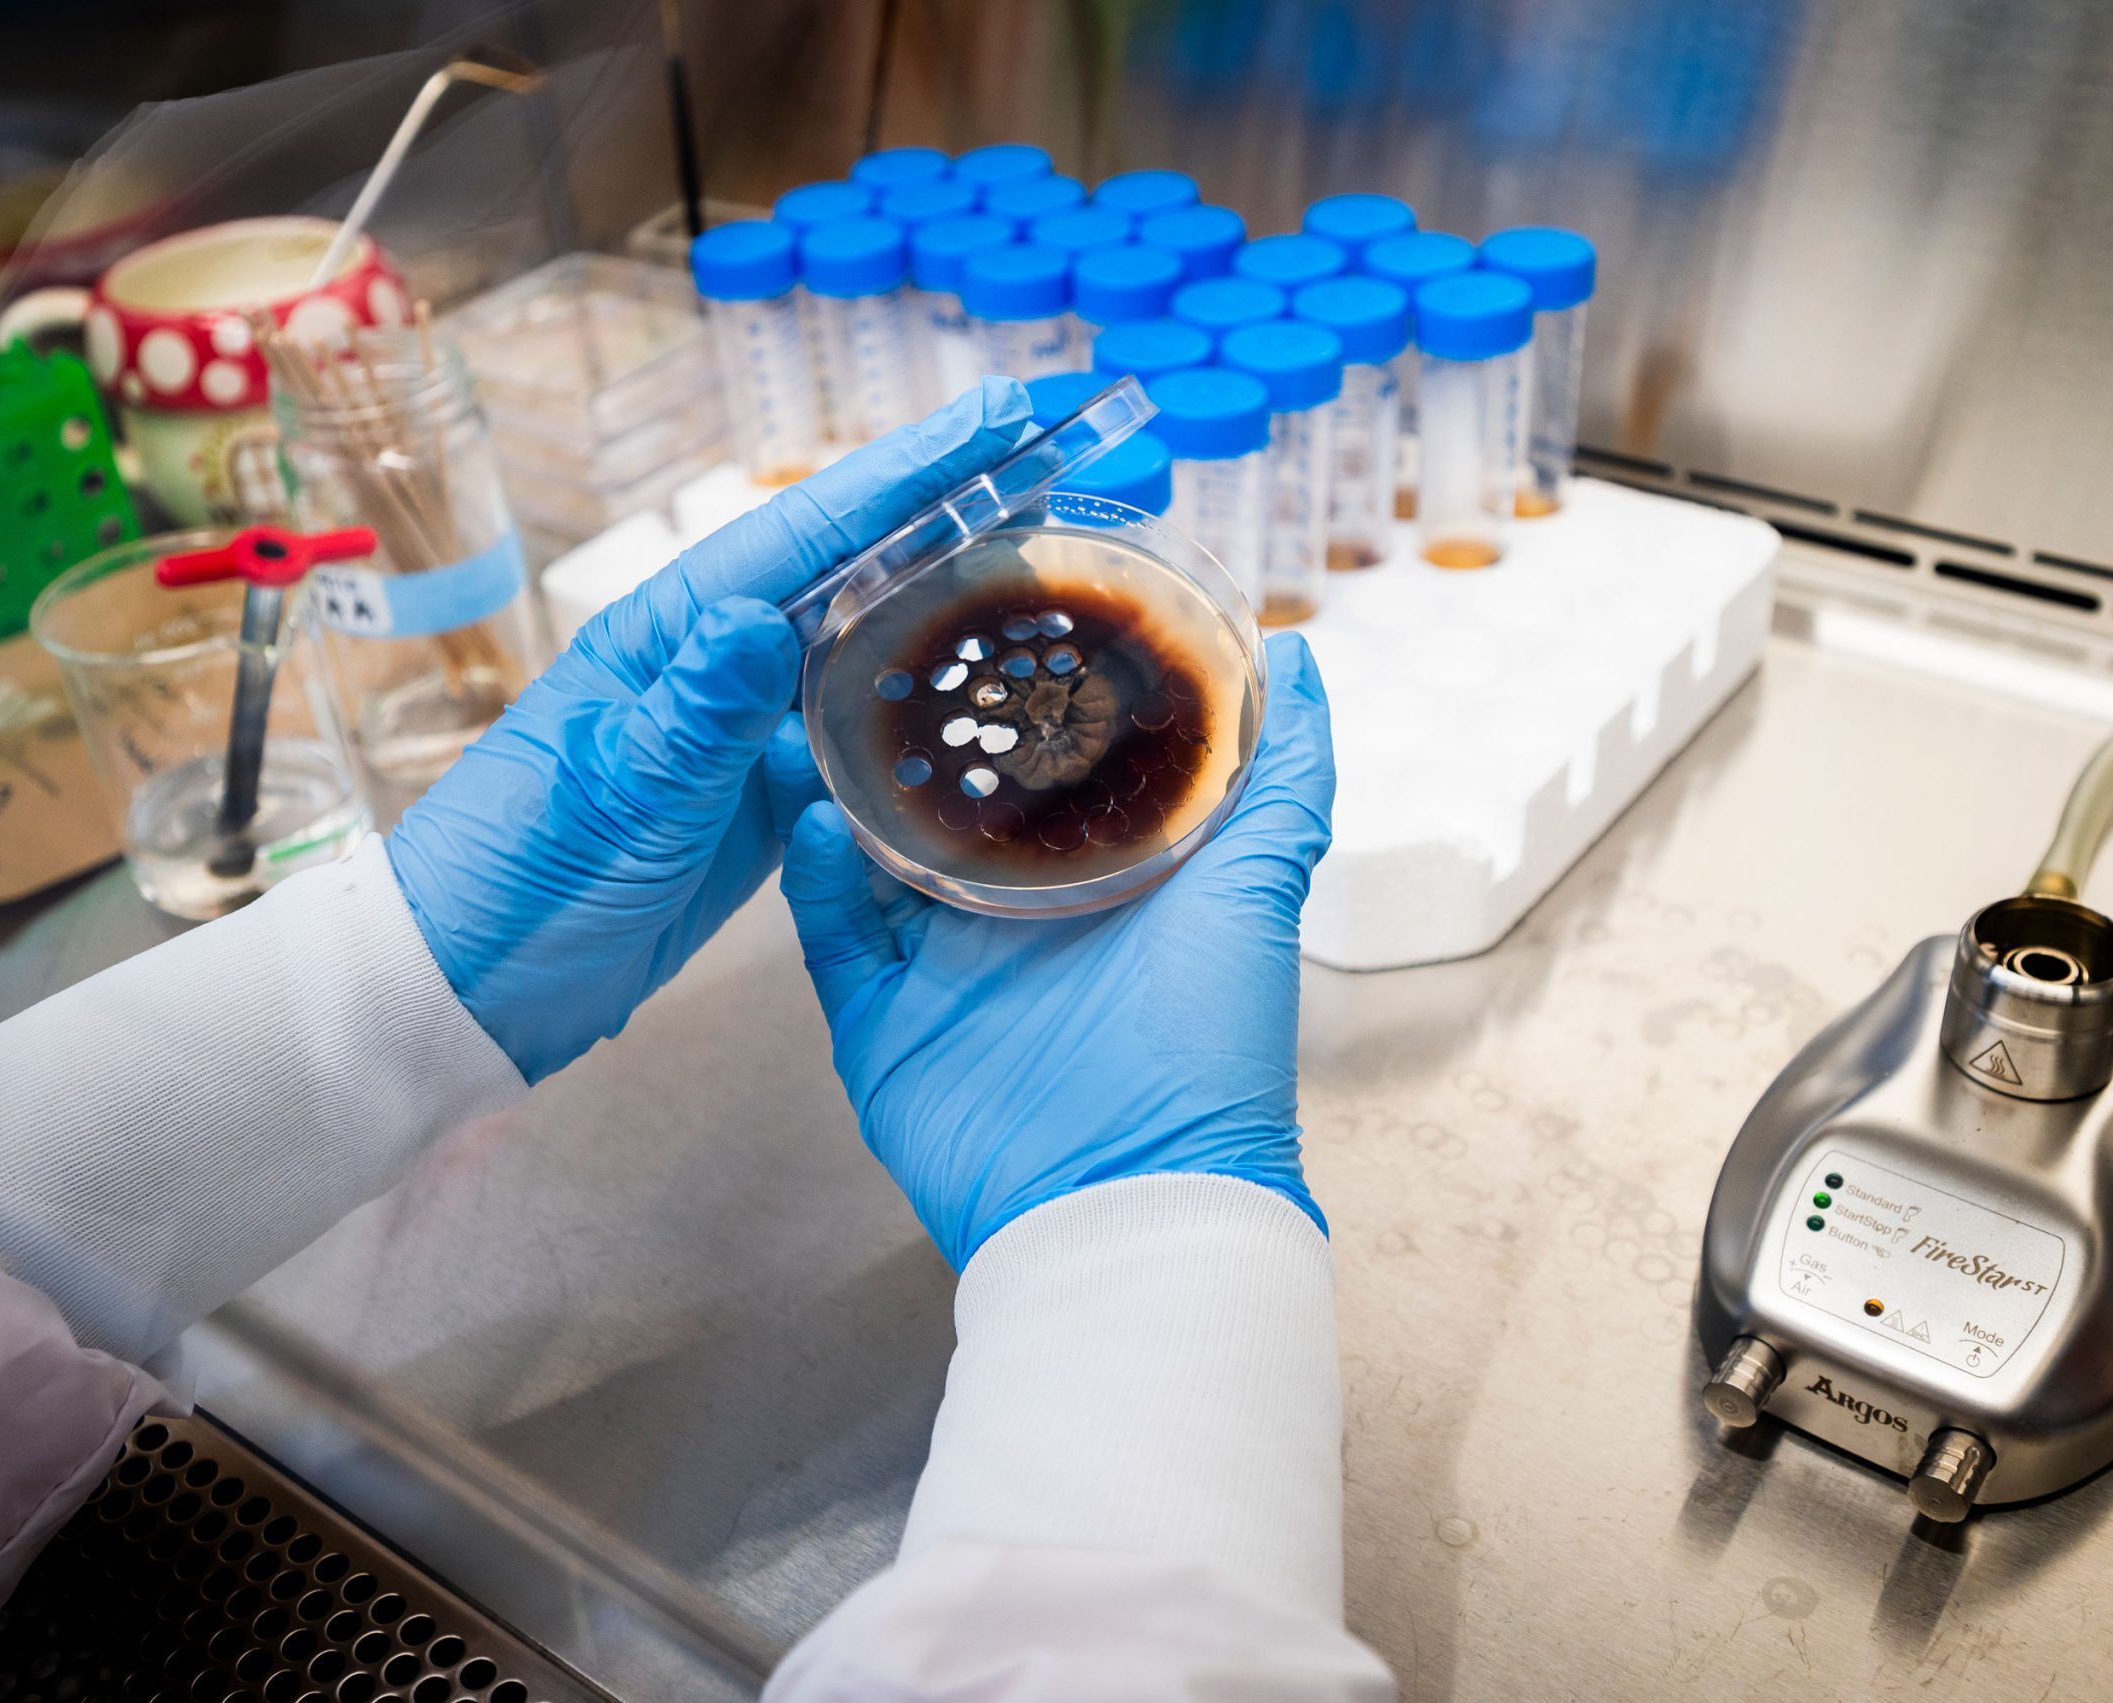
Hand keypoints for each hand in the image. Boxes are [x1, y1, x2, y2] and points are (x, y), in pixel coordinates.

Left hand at [388, 380, 1034, 1081]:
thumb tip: (759, 616)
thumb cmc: (519, 880)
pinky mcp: (758, 800)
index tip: (997, 416)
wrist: (477, 986)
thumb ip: (694, 712)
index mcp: (670, 635)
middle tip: (1048, 452)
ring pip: (862, 643)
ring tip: (1038, 548)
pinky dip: (918, 705)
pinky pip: (854, 734)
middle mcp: (714, 664)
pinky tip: (975, 689)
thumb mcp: (615, 792)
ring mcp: (740, 731)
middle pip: (850, 567)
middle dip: (946, 506)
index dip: (910, 472)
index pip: (809, 533)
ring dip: (945, 596)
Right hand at [774, 632, 1335, 1266]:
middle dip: (910, 732)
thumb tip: (1298, 663)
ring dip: (843, 784)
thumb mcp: (1258, 890)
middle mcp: (1016, 918)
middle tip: (872, 645)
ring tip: (817, 707)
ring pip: (872, 857)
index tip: (981, 611)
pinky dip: (813, 877)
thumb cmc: (1208, 1049)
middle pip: (944, 804)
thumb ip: (1282, 778)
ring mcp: (943, 970)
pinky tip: (816, 815)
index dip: (1011, 699)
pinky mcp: (882, 1025)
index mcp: (1099, 881)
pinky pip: (831, 939)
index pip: (1041, 770)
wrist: (1128, 1200)